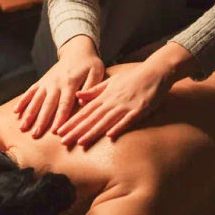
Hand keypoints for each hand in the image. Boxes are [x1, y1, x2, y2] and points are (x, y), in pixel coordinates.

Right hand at [13, 36, 104, 138]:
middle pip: (47, 104)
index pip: (64, 104)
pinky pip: (30, 92)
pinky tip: (15, 112)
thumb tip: (82, 102)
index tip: (55, 131)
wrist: (76, 50)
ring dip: (29, 114)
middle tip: (35, 134)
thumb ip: (91, 86)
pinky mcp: (41, 81)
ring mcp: (47, 82)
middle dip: (41, 120)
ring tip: (22, 127)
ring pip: (36, 100)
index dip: (60, 117)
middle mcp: (55, 83)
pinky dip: (22, 101)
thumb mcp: (96, 71)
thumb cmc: (89, 64)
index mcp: (70, 83)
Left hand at [56, 62, 172, 146]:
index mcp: (105, 96)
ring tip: (80, 142)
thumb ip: (95, 90)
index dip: (72, 122)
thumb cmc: (132, 78)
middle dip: (77, 130)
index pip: (85, 112)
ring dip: (93, 132)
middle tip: (63, 141)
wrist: (154, 72)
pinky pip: (127, 120)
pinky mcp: (139, 110)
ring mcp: (125, 106)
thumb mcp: (111, 82)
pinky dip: (118, 127)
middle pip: (91, 118)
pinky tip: (110, 136)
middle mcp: (112, 102)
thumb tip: (78, 96)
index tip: (60, 132)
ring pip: (106, 121)